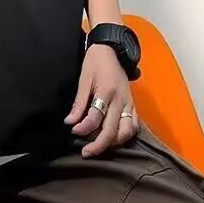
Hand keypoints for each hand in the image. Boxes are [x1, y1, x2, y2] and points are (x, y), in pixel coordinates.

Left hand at [64, 43, 139, 157]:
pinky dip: (125, 135)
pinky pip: (134, 126)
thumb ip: (79, 103)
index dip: (83, 128)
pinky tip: (114, 139)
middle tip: (85, 152)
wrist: (112, 50)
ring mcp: (129, 104)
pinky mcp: (134, 105)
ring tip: (99, 146)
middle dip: (98, 145)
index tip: (73, 131)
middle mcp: (120, 101)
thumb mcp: (84, 79)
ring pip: (126, 132)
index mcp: (106, 92)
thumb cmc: (95, 63)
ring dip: (113, 143)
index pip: (95, 117)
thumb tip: (70, 122)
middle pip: (112, 130)